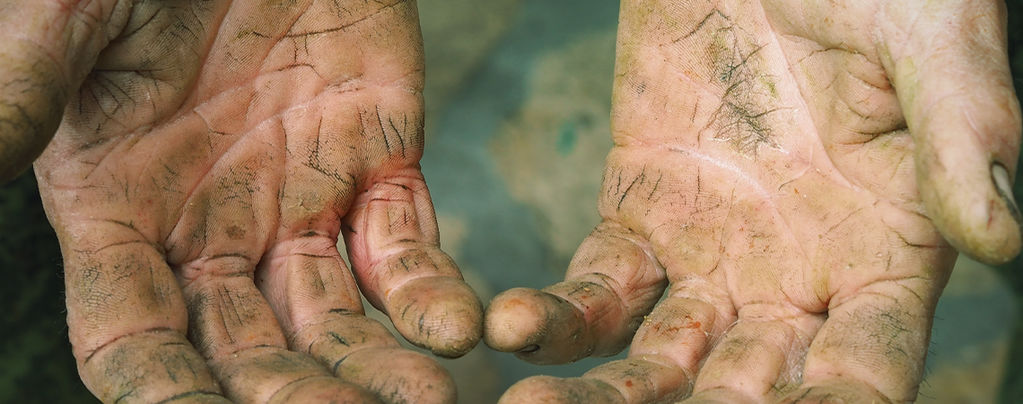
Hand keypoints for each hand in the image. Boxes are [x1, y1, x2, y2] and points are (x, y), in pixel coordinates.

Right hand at [9, 1, 481, 401]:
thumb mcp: (65, 17)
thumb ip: (19, 93)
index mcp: (124, 212)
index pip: (132, 333)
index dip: (158, 386)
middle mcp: (215, 228)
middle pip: (245, 346)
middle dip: (284, 396)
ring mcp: (304, 202)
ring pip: (336, 317)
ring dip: (371, 371)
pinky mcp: (381, 163)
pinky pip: (410, 247)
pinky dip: (433, 295)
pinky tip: (455, 332)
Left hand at [485, 0, 1020, 401]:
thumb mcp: (930, 38)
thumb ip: (964, 131)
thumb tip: (999, 238)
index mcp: (885, 255)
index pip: (868, 366)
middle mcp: (796, 279)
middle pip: (750, 391)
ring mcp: (709, 256)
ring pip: (658, 359)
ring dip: (606, 397)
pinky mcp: (637, 215)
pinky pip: (595, 287)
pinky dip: (555, 316)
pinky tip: (513, 327)